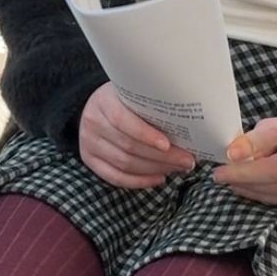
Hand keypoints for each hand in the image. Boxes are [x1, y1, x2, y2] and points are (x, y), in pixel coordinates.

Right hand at [78, 82, 195, 187]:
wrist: (98, 105)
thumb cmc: (124, 100)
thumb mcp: (133, 94)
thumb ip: (151, 106)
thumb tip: (186, 128)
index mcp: (103, 101)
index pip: (122, 120)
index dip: (146, 134)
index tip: (168, 144)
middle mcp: (93, 122)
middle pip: (128, 146)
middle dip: (161, 157)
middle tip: (187, 160)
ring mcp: (89, 143)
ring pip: (125, 164)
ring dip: (155, 169)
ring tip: (176, 168)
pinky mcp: (90, 160)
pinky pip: (116, 177)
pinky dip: (140, 181)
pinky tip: (158, 178)